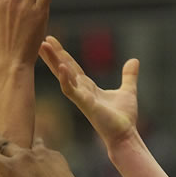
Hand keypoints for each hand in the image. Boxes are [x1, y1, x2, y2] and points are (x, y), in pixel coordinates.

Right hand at [0, 132, 78, 176]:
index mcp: (10, 168)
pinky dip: (44, 155)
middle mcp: (23, 156)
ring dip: (26, 143)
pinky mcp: (55, 155)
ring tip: (26, 143)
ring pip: (30, 143)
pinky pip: (46, 151)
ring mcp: (40, 153)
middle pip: (5, 143)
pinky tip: (47, 162)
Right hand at [39, 34, 138, 148]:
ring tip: (43, 46)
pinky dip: (66, 79)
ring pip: (63, 76)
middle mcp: (82, 92)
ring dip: (53, 62)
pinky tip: (62, 67)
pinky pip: (71, 91)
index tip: (51, 40)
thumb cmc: (124, 118)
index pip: (72, 67)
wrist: (125, 136)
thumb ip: (129, 76)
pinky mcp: (85, 105)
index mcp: (89, 88)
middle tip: (41, 40)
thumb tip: (134, 60)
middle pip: (63, 69)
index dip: (62, 54)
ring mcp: (82, 98)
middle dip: (53, 55)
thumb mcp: (128, 91)